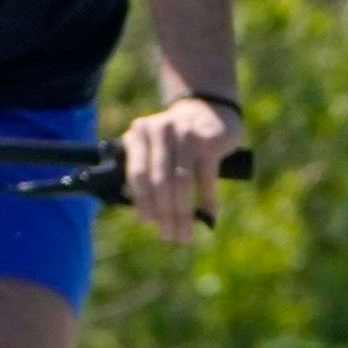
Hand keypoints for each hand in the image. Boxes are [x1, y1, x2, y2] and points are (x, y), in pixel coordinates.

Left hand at [119, 93, 244, 244]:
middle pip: (160, 181)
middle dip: (165, 213)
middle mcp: (160, 130)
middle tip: (171, 236)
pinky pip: (206, 177)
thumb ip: (144, 175)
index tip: (149, 223)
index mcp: (138, 134)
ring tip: (186, 233)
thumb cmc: (175, 142)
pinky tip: (209, 215)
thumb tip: (148, 217)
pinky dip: (208, 200)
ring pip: (181, 182)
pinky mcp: (209, 140)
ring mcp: (185, 133)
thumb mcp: (153, 149)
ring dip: (184, 213)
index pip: (137, 174)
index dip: (142, 201)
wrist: (208, 111)